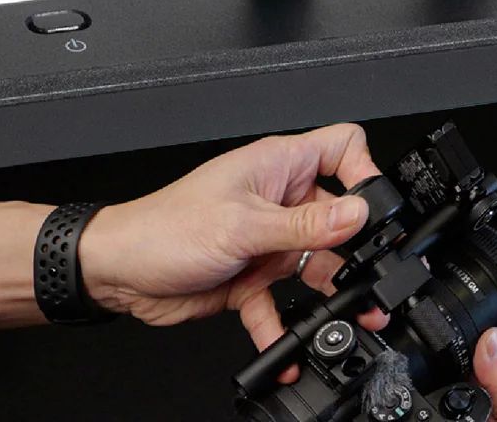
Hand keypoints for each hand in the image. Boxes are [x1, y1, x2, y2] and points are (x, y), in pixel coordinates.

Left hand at [78, 124, 383, 364]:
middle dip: (359, 249)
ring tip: (352, 315)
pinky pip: (282, 304)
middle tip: (375, 278)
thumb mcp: (243, 225)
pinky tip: (285, 349)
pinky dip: (283, 329)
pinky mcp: (252, 276)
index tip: (376, 212)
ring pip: (318, 263)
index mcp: (276, 166)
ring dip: (334, 292)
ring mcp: (266, 238)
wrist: (120, 271)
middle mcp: (277, 199)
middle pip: (338, 216)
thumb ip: (305, 226)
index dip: (366, 171)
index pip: (340, 147)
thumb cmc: (165, 228)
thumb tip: (358, 213)